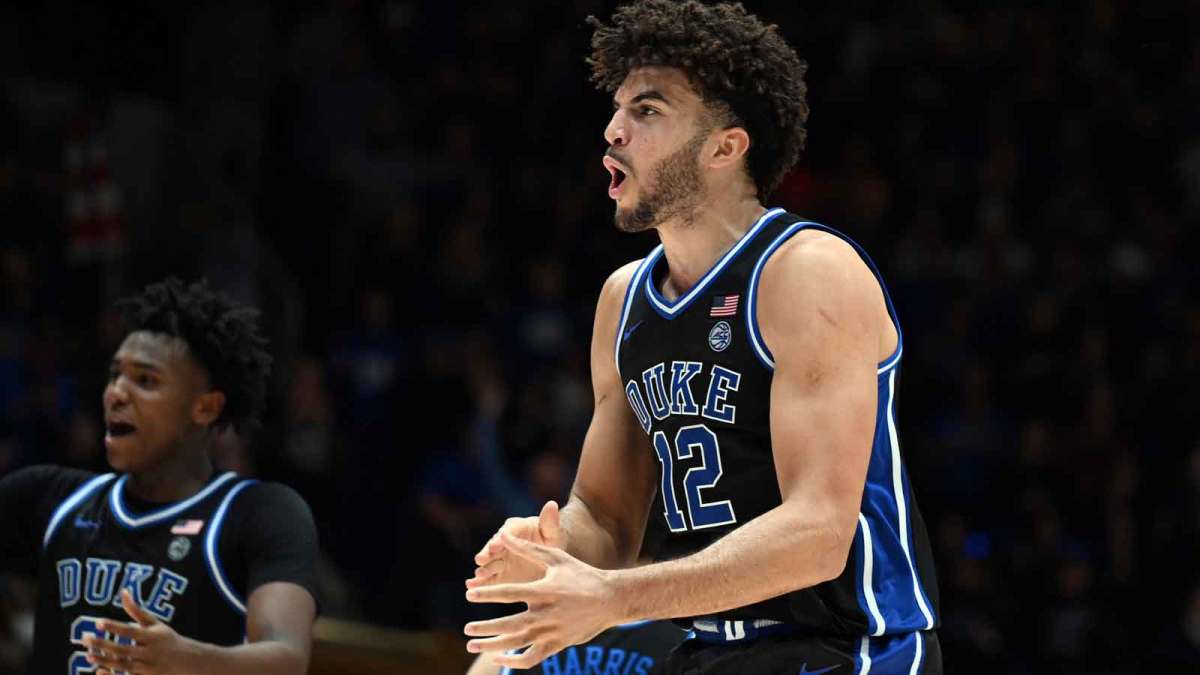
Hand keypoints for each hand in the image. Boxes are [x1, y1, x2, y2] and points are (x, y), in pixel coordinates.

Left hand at [84, 590, 205, 674]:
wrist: (188, 662)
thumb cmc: (167, 639)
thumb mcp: (155, 624)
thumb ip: (137, 611)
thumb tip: (123, 592)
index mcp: (153, 636)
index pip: (130, 631)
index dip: (114, 627)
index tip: (97, 622)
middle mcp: (150, 652)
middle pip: (123, 650)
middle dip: (103, 644)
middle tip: (86, 639)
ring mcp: (148, 668)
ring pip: (122, 666)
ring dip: (104, 661)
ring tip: (88, 655)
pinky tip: (99, 671)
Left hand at [463, 531, 619, 668]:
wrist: (610, 599)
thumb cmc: (580, 574)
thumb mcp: (556, 557)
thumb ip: (527, 548)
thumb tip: (503, 535)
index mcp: (545, 591)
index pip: (510, 594)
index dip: (487, 594)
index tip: (469, 594)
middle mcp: (547, 614)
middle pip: (509, 624)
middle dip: (485, 628)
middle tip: (467, 629)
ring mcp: (551, 632)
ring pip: (517, 644)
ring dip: (492, 646)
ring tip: (473, 645)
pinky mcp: (557, 645)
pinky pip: (531, 658)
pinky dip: (512, 661)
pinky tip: (497, 656)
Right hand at [469, 500, 561, 588]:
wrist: (552, 560)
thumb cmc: (551, 541)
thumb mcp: (552, 532)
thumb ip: (549, 521)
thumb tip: (551, 504)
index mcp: (514, 528)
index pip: (506, 532)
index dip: (500, 539)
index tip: (496, 546)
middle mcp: (502, 542)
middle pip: (492, 548)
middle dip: (487, 553)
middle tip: (481, 559)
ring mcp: (499, 559)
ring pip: (488, 564)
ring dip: (483, 569)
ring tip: (479, 576)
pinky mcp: (499, 575)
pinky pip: (488, 580)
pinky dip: (479, 583)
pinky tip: (471, 587)